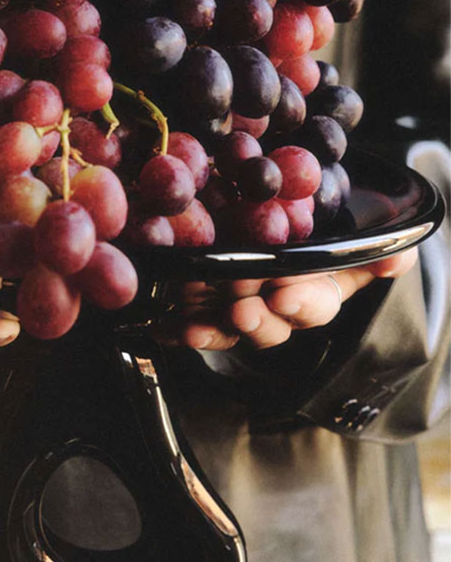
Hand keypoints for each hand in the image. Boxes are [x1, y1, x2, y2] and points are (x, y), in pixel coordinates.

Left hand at [164, 249, 417, 351]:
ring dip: (211, 328)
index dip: (301, 302)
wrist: (278, 232)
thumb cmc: (318, 246)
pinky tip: (162, 327)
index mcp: (313, 295)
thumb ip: (374, 253)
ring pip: (227, 329)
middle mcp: (275, 309)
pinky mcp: (204, 312)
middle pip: (268, 324)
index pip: (314, 306)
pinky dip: (177, 329)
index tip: (284, 292)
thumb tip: (399, 257)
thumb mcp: (351, 248)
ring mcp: (238, 312)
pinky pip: (192, 326)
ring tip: (193, 325)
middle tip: (240, 305)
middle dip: (255, 317)